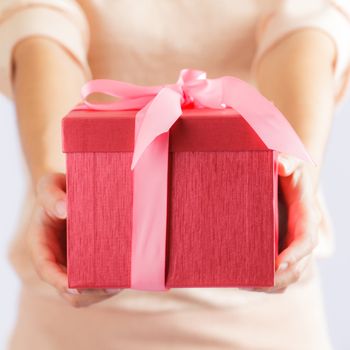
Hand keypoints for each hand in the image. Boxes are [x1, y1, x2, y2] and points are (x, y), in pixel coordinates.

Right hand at [28, 173, 121, 306]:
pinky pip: (100, 281)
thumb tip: (64, 209)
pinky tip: (126, 275)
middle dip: (88, 291)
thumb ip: (51, 195)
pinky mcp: (92, 263)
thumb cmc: (61, 189)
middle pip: (68, 289)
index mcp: (42, 245)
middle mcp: (57, 260)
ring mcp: (75, 265)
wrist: (77, 191)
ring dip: (102, 291)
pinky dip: (112, 282)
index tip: (75, 285)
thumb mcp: (51, 185)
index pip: (46, 269)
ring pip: (86, 292)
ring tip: (121, 282)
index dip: (59, 281)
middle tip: (111, 285)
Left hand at [254, 154, 320, 292]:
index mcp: (306, 217)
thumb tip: (280, 165)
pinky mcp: (282, 250)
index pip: (306, 241)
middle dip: (279, 277)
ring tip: (244, 283)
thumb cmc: (288, 173)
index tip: (277, 265)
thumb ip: (287, 163)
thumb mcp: (290, 164)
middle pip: (298, 266)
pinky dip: (266, 281)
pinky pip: (279, 273)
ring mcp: (293, 246)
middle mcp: (302, 236)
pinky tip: (245, 281)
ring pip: (288, 274)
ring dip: (270, 284)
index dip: (294, 255)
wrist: (288, 181)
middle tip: (253, 282)